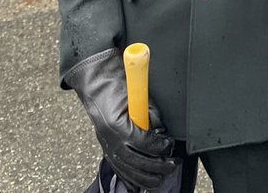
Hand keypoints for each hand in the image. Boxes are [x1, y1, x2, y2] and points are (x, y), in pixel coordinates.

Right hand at [63, 49, 179, 190]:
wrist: (96, 83)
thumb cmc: (116, 86)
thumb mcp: (137, 95)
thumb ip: (151, 114)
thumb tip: (161, 131)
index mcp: (117, 125)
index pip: (142, 143)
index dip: (159, 146)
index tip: (170, 145)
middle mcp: (109, 139)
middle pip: (135, 161)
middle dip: (156, 166)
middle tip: (171, 165)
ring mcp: (105, 145)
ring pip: (126, 169)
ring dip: (144, 177)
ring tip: (159, 179)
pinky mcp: (105, 147)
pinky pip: (117, 168)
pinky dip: (129, 178)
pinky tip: (139, 184)